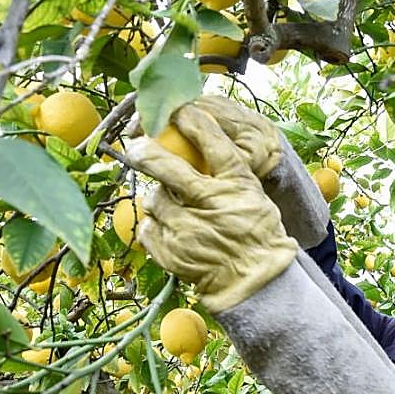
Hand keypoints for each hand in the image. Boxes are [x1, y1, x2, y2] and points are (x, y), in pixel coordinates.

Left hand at [126, 103, 297, 312]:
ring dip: (159, 201)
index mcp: (238, 186)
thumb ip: (227, 174)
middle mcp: (212, 204)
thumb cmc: (256, 234)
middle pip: (168, 168)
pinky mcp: (172, 252)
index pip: (214, 143)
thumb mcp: (253, 197)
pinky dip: (155, 228)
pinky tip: (171, 231)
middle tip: (137, 147)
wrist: (257, 283)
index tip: (178, 110)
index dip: (193, 122)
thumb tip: (191, 149)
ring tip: (174, 210)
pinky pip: (148, 229)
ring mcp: (189, 230)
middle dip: (147, 153)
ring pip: (154, 201)